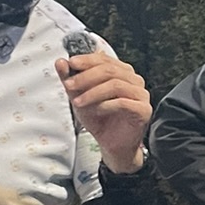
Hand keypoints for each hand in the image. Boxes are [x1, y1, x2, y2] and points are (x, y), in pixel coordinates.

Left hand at [57, 48, 151, 174]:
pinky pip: (123, 102)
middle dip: (86, 77)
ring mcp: (141, 94)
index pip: (104, 59)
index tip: (70, 63)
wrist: (111, 145)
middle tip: (69, 85)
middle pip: (109, 70)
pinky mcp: (143, 109)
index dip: (86, 60)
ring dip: (93, 92)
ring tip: (77, 102)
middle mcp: (134, 80)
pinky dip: (105, 105)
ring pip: (115, 85)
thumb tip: (60, 62)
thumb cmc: (99, 119)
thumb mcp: (79, 97)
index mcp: (121, 72)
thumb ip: (70, 79)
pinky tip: (95, 111)